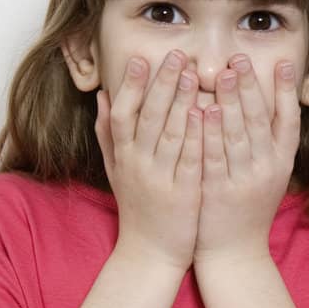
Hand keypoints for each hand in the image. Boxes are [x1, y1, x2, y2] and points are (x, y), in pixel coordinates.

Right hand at [94, 48, 202, 271]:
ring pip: (169, 134)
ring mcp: (160, 179)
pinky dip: (195, 136)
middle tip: (176, 54)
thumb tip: (102, 97)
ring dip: (181, 102)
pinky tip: (206, 113)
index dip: (130, 85)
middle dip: (161, 84)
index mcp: (123, 157)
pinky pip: (189, 160)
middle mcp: (138, 165)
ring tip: (193, 74)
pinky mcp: (183, 193)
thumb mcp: (115, 170)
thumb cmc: (137, 208)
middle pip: (147, 117)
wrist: (150, 253)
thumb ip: (108, 134)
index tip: (141, 58)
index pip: (122, 114)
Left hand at [193, 54, 300, 263]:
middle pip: (261, 121)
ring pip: (239, 134)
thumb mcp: (267, 175)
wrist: (234, 253)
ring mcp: (244, 180)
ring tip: (223, 72)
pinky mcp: (220, 191)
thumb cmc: (246, 209)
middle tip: (241, 57)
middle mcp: (267, 169)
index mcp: (282, 163)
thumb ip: (267, 142)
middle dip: (252, 87)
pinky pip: (215, 156)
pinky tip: (204, 108)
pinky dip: (211, 131)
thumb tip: (264, 101)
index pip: (289, 121)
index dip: (287, 91)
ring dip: (232, 101)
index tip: (284, 62)